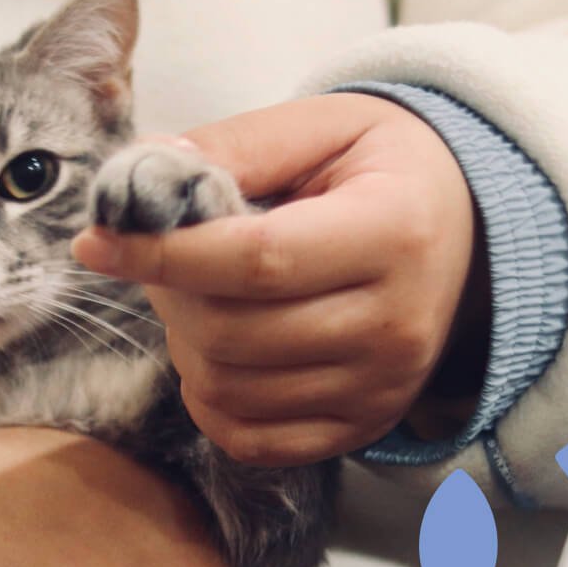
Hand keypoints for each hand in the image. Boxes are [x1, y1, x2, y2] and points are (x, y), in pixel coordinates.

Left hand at [73, 93, 487, 465]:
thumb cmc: (384, 170)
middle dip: (171, 294)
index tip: (98, 241)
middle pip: (234, 333)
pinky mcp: (363, 426)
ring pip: (231, 390)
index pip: (255, 261)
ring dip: (186, 344)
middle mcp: (397, 324)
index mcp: (393, 232)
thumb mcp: (324, 126)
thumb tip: (140, 176)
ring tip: (202, 297)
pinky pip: (251, 439)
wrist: (469, 231)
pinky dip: (210, 401)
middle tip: (166, 256)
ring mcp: (383, 387)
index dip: (163, 254)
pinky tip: (218, 351)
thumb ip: (235, 146)